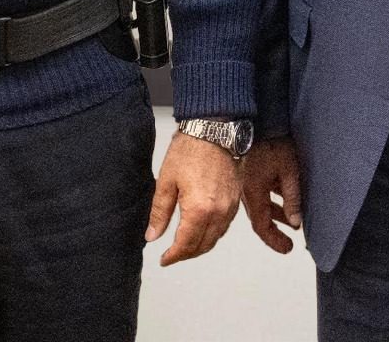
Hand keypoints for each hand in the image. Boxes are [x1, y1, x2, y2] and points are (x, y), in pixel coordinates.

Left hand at [145, 131, 241, 265]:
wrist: (215, 128)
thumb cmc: (191, 149)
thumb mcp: (166, 180)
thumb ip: (159, 212)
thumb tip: (152, 235)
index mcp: (199, 210)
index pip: (185, 245)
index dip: (173, 256)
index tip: (164, 259)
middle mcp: (218, 213)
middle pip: (202, 246)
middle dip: (186, 254)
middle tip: (172, 254)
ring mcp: (230, 207)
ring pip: (215, 239)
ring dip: (200, 246)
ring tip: (185, 245)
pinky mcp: (236, 200)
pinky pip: (224, 227)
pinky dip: (212, 234)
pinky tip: (202, 229)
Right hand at [241, 136, 301, 252]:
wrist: (259, 120)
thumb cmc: (271, 141)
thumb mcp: (288, 171)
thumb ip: (292, 198)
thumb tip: (295, 222)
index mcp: (254, 193)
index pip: (262, 226)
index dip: (274, 240)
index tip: (286, 248)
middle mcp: (246, 190)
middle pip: (260, 217)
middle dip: (275, 230)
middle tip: (288, 240)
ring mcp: (246, 181)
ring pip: (261, 205)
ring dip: (275, 214)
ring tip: (291, 220)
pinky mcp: (249, 172)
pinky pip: (260, 192)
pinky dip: (271, 200)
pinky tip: (283, 198)